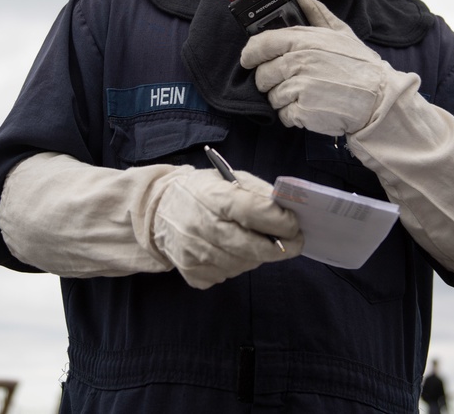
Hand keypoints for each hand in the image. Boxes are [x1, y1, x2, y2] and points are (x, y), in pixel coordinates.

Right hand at [153, 168, 302, 288]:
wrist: (159, 211)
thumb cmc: (202, 192)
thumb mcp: (229, 179)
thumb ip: (259, 192)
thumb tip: (289, 210)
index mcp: (212, 197)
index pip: (254, 212)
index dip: (281, 220)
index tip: (294, 223)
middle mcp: (201, 227)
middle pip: (253, 246)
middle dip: (281, 246)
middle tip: (294, 241)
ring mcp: (194, 254)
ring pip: (244, 264)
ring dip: (257, 255)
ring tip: (252, 240)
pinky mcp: (192, 274)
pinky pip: (228, 275)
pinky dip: (237, 264)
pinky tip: (229, 250)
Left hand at [240, 0, 417, 135]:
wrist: (379, 99)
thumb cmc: (360, 66)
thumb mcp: (340, 33)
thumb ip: (315, 11)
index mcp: (304, 41)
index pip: (261, 44)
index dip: (250, 54)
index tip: (249, 60)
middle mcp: (298, 62)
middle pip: (263, 74)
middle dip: (271, 81)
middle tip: (291, 81)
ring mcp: (300, 87)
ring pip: (272, 96)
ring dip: (284, 99)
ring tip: (307, 94)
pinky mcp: (303, 111)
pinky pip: (283, 115)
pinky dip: (293, 115)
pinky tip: (310, 107)